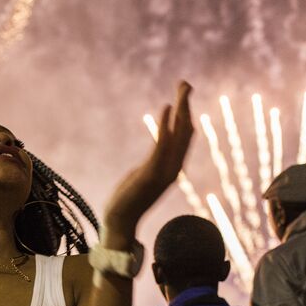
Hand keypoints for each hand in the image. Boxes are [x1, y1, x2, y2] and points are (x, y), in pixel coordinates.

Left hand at [103, 81, 193, 247]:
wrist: (120, 222)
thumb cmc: (128, 200)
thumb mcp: (144, 175)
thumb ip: (154, 162)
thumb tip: (157, 152)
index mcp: (172, 167)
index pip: (184, 137)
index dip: (185, 115)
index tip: (183, 96)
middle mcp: (173, 168)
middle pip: (185, 131)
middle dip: (186, 105)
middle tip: (185, 83)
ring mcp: (165, 171)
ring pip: (178, 134)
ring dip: (180, 108)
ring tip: (182, 88)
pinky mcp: (151, 173)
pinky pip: (162, 145)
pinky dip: (166, 125)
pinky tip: (167, 108)